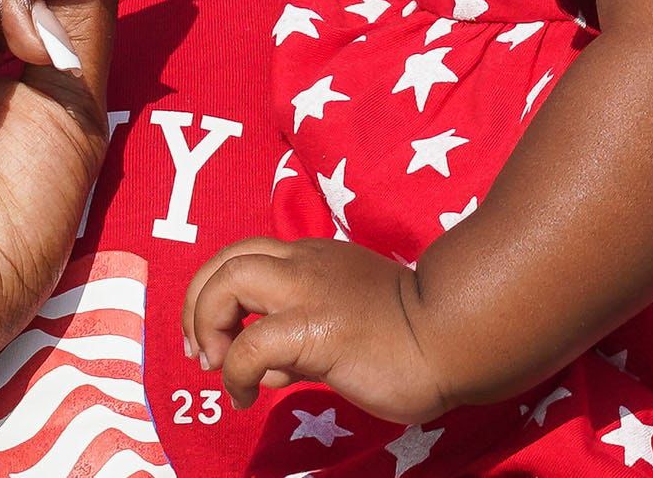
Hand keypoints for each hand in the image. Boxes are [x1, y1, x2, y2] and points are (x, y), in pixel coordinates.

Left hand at [182, 235, 454, 424]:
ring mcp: (308, 291)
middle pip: (224, 261)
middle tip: (203, 353)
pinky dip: (235, 371)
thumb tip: (263, 369)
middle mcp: (304, 264)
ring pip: (227, 282)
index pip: (245, 256)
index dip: (214, 292)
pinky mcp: (314, 328)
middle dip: (197, 306)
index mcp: (312, 259)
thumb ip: (301, 335)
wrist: (455, 336)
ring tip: (219, 368)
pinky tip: (246, 397)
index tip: (215, 340)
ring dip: (207, 325)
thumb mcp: (342, 323)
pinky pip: (251, 343)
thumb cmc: (410, 336)